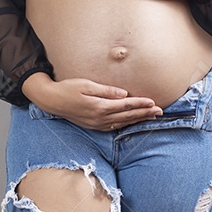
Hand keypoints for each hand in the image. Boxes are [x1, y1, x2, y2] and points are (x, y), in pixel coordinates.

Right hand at [22, 73, 162, 129]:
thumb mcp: (87, 85)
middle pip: (127, 116)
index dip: (140, 103)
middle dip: (144, 113)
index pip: (125, 105)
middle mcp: (100, 118)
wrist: (52, 100)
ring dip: (138, 119)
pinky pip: (114, 126)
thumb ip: (106, 90)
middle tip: (159, 111)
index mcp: (99, 106)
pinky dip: (126, 124)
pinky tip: (133, 121)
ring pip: (122, 122)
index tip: (152, 101)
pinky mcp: (94, 126)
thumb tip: (124, 94)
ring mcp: (97, 124)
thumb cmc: (68, 88)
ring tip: (151, 116)